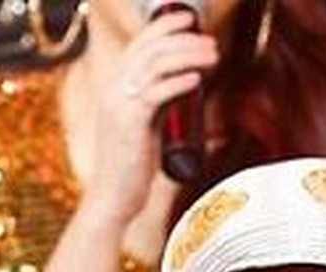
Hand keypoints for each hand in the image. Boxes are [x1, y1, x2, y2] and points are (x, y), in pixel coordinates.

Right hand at [83, 10, 218, 229]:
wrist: (113, 198)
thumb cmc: (132, 170)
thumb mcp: (147, 129)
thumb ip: (160, 107)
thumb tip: (187, 91)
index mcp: (116, 88)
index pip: (140, 45)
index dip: (164, 27)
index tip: (189, 19)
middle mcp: (115, 90)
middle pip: (150, 48)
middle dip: (182, 38)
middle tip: (210, 40)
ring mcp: (120, 105)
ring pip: (156, 66)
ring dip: (187, 56)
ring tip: (212, 55)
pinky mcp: (130, 123)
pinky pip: (156, 94)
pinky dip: (178, 83)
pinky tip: (197, 79)